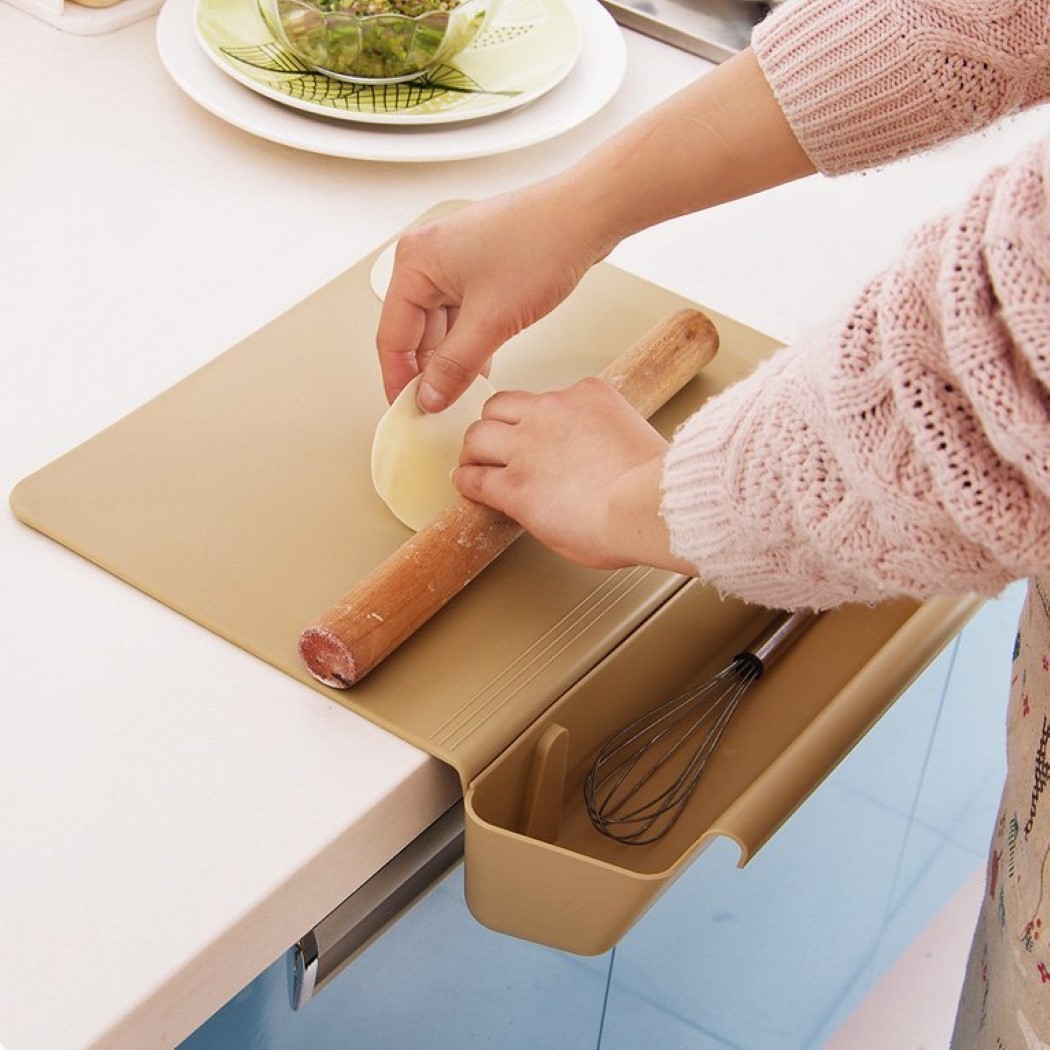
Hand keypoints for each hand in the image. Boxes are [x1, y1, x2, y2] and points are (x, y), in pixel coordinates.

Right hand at [375, 50, 810, 413]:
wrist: (602, 201)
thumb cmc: (547, 247)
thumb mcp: (493, 319)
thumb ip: (456, 364)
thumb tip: (431, 399)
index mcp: (416, 259)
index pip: (390, 334)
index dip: (397, 380)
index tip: (408, 416)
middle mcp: (429, 247)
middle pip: (411, 324)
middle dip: (423, 368)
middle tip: (436, 410)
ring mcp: (459, 246)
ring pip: (439, 316)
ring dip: (448, 354)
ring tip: (463, 391)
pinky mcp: (489, 248)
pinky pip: (465, 303)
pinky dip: (469, 333)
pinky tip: (486, 356)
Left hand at [453, 378, 696, 573]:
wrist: (648, 505)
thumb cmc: (655, 485)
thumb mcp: (633, 436)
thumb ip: (605, 437)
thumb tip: (596, 458)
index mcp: (587, 395)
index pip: (546, 398)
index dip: (536, 419)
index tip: (536, 434)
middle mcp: (552, 411)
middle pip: (500, 407)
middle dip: (495, 426)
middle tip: (493, 444)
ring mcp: (528, 447)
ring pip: (478, 435)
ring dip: (474, 451)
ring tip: (474, 463)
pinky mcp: (514, 485)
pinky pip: (474, 478)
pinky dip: (466, 481)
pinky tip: (466, 486)